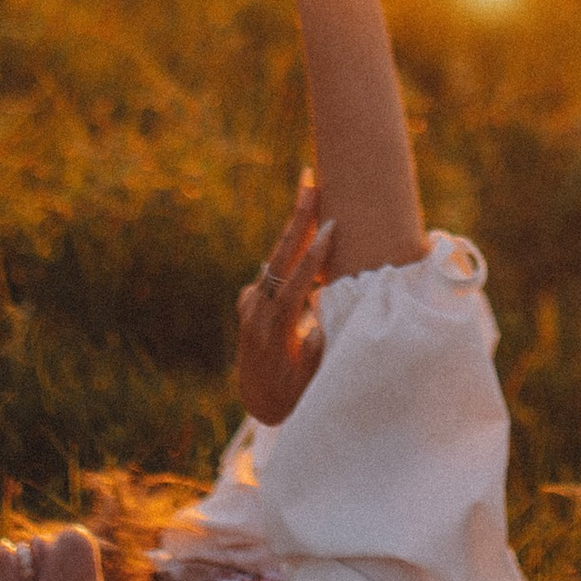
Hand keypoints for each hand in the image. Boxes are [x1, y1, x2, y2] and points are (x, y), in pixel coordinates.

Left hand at [236, 169, 334, 423]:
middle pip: (279, 257)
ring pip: (275, 258)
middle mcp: (257, 310)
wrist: (257, 397)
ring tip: (309, 189)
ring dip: (295, 226)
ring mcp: (250, 303)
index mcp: (274, 328)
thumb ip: (317, 346)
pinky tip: (305, 224)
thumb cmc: (293, 390)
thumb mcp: (310, 376)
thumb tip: (327, 312)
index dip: (315, 255)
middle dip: (298, 219)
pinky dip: (290, 247)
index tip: (331, 226)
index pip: (296, 283)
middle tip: (309, 183)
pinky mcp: (249, 299)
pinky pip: (273, 268)